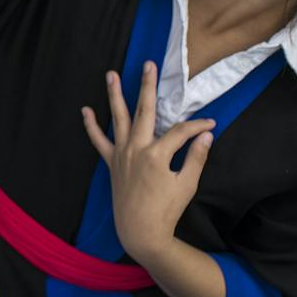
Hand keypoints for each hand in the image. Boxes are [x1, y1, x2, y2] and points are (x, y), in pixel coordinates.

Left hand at [81, 63, 214, 262]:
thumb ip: (197, 158)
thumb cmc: (166, 211)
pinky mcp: (112, 164)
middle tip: (149, 64)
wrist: (140, 232)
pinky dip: (91, 127)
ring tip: (111, 74)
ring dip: (114, 95)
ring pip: (118, 118)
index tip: (210, 125)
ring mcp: (121, 155)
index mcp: (157, 154)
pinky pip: (99, 142)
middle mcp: (136, 149)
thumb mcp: (187, 185)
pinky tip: (85, 111)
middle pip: (144, 110)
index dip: (197, 126)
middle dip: (148, 86)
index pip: (181, 131)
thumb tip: (207, 135)